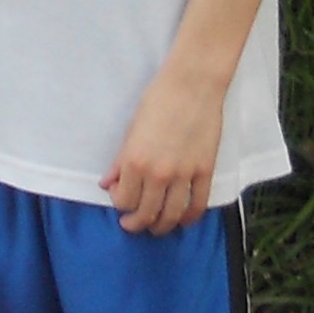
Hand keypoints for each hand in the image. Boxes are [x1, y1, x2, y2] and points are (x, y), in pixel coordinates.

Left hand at [99, 62, 225, 234]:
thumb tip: (108, 184)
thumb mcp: (131, 131)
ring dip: (161, 227)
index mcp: (135, 161)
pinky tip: (182, 219)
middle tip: (132, 224)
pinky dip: (189, 218)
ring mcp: (184, 174)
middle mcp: (158, 173)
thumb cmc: (158, 101)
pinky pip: (198, 206)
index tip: (120, 200)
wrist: (193, 85)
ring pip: (171, 216)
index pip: (124, 201)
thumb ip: (120, 162)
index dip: (120, 205)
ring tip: (156, 226)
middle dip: (136, 223)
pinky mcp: (206, 171)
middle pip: (146, 214)